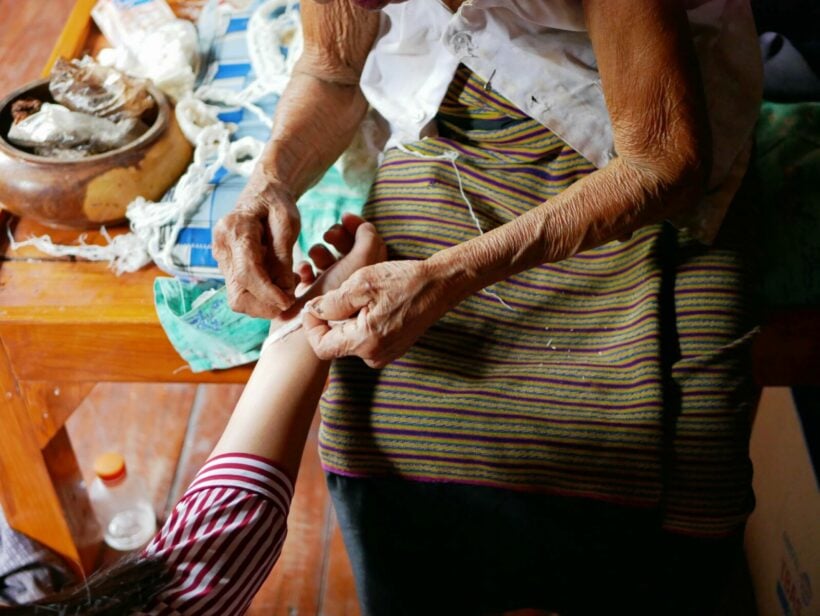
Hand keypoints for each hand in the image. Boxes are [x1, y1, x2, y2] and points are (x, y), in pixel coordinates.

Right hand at [213, 169, 300, 317]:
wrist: (262, 193)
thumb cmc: (277, 203)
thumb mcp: (288, 222)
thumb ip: (284, 255)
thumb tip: (285, 291)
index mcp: (234, 229)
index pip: (247, 272)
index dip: (268, 293)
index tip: (289, 302)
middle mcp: (222, 247)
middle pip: (237, 293)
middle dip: (264, 306)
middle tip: (290, 302)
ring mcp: (222, 259)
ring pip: (237, 298)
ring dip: (264, 304)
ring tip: (287, 288)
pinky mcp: (227, 268)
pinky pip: (242, 292)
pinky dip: (261, 297)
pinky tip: (278, 284)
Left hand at [303, 259, 453, 367]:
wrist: (440, 285)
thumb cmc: (404, 281)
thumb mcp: (362, 284)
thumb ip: (332, 302)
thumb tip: (312, 311)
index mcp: (365, 342)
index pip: (321, 347)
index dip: (312, 326)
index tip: (314, 305)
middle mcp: (374, 355)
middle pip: (335, 342)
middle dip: (331, 318)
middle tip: (338, 292)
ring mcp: (385, 354)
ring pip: (350, 339)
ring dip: (346, 318)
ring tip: (357, 295)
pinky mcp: (392, 348)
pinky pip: (365, 338)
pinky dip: (360, 321)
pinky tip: (371, 302)